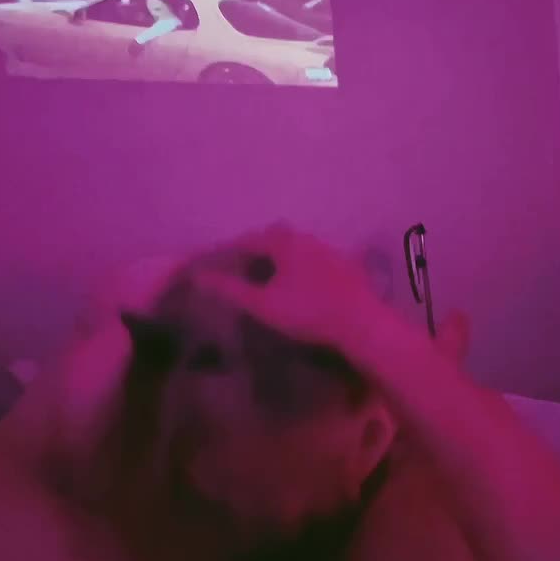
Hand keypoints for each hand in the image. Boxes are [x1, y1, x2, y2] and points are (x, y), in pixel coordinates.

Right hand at [193, 224, 381, 356]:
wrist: (360, 323)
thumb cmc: (307, 312)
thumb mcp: (262, 304)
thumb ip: (230, 290)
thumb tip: (199, 277)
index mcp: (284, 242)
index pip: (249, 239)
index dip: (231, 252)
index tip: (219, 268)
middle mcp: (306, 238)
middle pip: (274, 238)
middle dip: (258, 252)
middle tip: (245, 273)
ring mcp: (328, 249)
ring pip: (296, 248)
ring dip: (281, 259)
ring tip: (271, 281)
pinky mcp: (345, 265)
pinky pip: (315, 259)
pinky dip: (302, 267)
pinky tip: (302, 287)